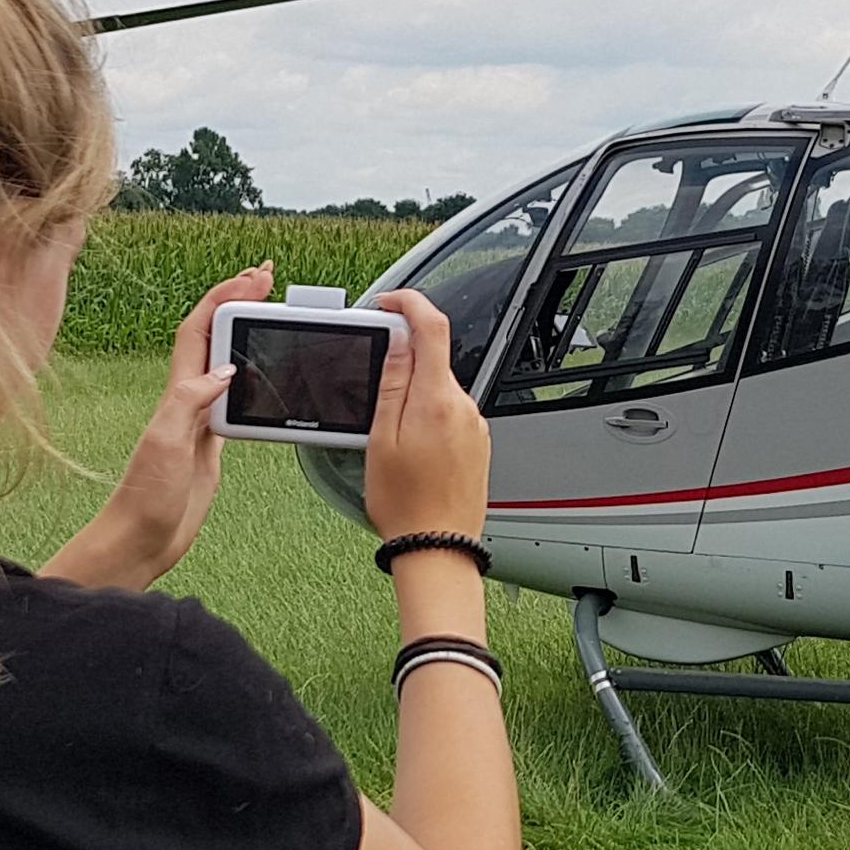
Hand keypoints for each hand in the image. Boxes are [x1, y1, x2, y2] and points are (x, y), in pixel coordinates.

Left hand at [45, 262, 268, 588]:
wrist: (141, 538)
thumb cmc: (146, 496)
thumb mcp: (165, 444)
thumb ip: (190, 402)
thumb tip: (225, 370)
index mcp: (178, 394)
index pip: (201, 330)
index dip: (225, 298)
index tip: (254, 279)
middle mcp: (188, 400)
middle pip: (215, 335)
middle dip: (239, 301)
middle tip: (268, 278)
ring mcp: (200, 420)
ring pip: (227, 361)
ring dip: (248, 331)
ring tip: (270, 311)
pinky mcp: (211, 443)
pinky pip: (236, 396)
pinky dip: (253, 374)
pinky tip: (265, 374)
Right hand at [365, 288, 489, 540]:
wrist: (439, 547)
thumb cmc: (406, 503)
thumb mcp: (381, 437)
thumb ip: (391, 383)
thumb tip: (396, 341)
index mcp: (438, 399)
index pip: (433, 326)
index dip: (409, 303)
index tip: (389, 303)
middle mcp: (464, 407)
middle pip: (434, 359)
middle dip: (401, 363)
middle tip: (371, 385)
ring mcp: (475, 425)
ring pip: (439, 388)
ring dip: (413, 395)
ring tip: (390, 434)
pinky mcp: (478, 442)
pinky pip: (449, 413)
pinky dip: (427, 416)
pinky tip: (412, 449)